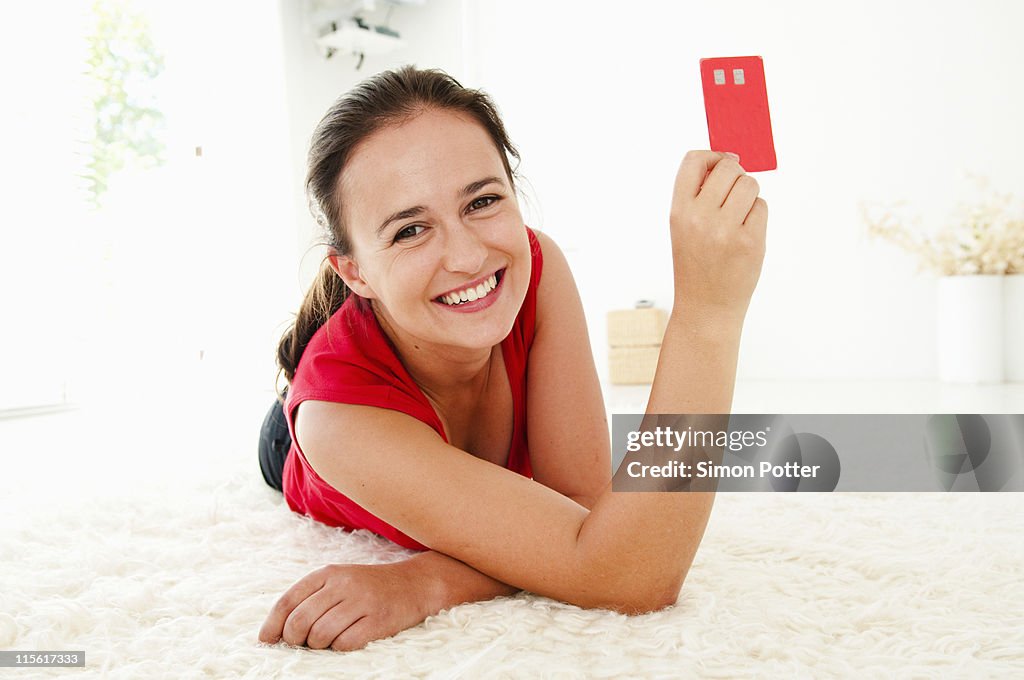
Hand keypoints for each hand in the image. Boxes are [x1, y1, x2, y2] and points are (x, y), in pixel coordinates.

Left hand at [257, 561, 432, 651]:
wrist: (415, 583)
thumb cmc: (369, 587)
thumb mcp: (338, 581)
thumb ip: (309, 599)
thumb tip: (275, 632)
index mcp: (328, 572)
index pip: (287, 601)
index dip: (272, 625)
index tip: (267, 640)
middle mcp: (343, 584)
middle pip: (299, 622)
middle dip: (295, 640)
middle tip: (304, 643)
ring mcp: (362, 602)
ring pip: (320, 635)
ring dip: (318, 645)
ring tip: (329, 640)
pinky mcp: (378, 620)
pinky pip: (345, 643)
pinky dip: (340, 647)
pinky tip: (348, 639)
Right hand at [668, 150, 767, 319]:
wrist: (706, 307)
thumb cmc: (696, 263)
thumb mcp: (683, 227)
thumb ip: (698, 195)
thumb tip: (727, 159)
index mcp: (679, 211)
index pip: (693, 161)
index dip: (711, 156)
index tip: (720, 164)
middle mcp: (700, 218)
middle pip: (728, 167)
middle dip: (735, 174)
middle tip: (732, 195)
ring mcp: (726, 230)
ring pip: (749, 184)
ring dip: (748, 194)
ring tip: (738, 216)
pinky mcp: (750, 242)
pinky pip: (761, 207)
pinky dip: (756, 215)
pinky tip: (745, 234)